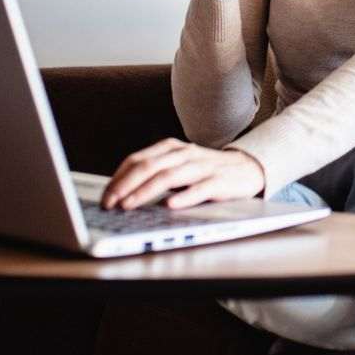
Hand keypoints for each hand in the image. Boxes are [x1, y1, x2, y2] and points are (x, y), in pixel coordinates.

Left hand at [100, 138, 265, 209]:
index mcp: (172, 149)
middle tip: (110, 203)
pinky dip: (184, 197)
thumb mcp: (179, 166)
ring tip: (129, 205)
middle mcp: (185, 154)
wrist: (249, 168)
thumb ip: (155, 173)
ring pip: (170, 176)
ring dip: (146, 191)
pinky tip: (170, 206)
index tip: (105, 196)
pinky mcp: (220, 182)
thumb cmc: (207, 171)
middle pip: (149, 166)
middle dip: (125, 185)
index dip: (118, 178)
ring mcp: (203, 167)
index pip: (138, 160)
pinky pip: (200, 188)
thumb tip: (122, 192)